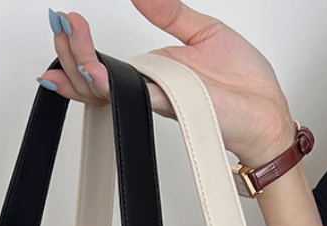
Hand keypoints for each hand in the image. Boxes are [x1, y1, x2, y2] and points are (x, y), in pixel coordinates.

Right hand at [41, 2, 294, 165]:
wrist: (268, 113)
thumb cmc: (244, 83)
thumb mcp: (204, 32)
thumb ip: (170, 12)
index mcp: (155, 70)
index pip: (105, 60)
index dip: (81, 43)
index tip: (67, 19)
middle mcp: (151, 87)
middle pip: (93, 77)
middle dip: (69, 51)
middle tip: (59, 25)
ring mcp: (158, 97)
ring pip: (105, 90)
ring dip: (79, 65)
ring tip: (67, 40)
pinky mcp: (172, 104)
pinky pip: (134, 95)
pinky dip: (109, 85)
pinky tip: (92, 72)